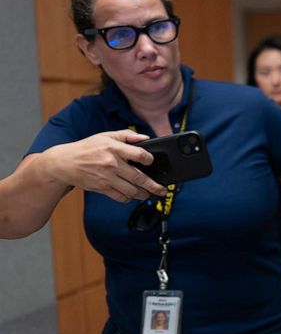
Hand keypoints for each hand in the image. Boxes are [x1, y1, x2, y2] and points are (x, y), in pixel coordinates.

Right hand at [42, 130, 166, 202]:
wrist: (64, 163)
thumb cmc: (87, 148)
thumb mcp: (106, 136)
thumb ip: (127, 136)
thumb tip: (146, 138)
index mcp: (114, 148)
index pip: (139, 155)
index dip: (149, 159)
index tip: (152, 162)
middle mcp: (112, 164)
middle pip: (139, 178)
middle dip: (154, 186)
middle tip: (162, 189)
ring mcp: (106, 178)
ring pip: (131, 190)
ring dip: (143, 194)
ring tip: (149, 194)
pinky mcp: (101, 188)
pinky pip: (120, 197)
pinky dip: (128, 198)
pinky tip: (133, 196)